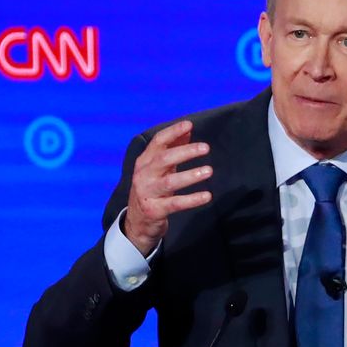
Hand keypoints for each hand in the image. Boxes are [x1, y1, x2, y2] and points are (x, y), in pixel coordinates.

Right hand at [124, 120, 212, 254]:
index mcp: (145, 161)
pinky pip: (176, 204)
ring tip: (208, 170)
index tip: (189, 124)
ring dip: (190, 175)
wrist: (137, 222)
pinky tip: (207, 196)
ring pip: (169, 182)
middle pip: (163, 159)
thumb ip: (173, 148)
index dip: (173, 132)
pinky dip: (192, 199)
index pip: (158, 142)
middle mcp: (143, 175)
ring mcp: (147, 193)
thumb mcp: (160, 168)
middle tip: (206, 148)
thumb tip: (188, 129)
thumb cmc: (152, 188)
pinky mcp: (154, 210)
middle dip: (185, 152)